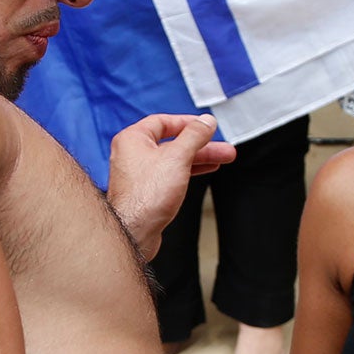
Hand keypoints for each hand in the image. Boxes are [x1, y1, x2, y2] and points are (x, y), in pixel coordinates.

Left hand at [107, 112, 234, 261]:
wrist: (134, 231)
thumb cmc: (145, 196)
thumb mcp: (177, 157)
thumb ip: (194, 136)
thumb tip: (206, 122)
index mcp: (132, 139)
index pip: (162, 121)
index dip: (187, 123)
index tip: (205, 126)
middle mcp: (131, 154)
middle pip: (172, 143)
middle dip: (201, 145)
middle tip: (222, 148)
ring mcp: (138, 174)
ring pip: (173, 160)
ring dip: (198, 159)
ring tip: (222, 159)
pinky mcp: (145, 191)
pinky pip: (169, 175)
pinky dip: (187, 172)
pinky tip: (202, 172)